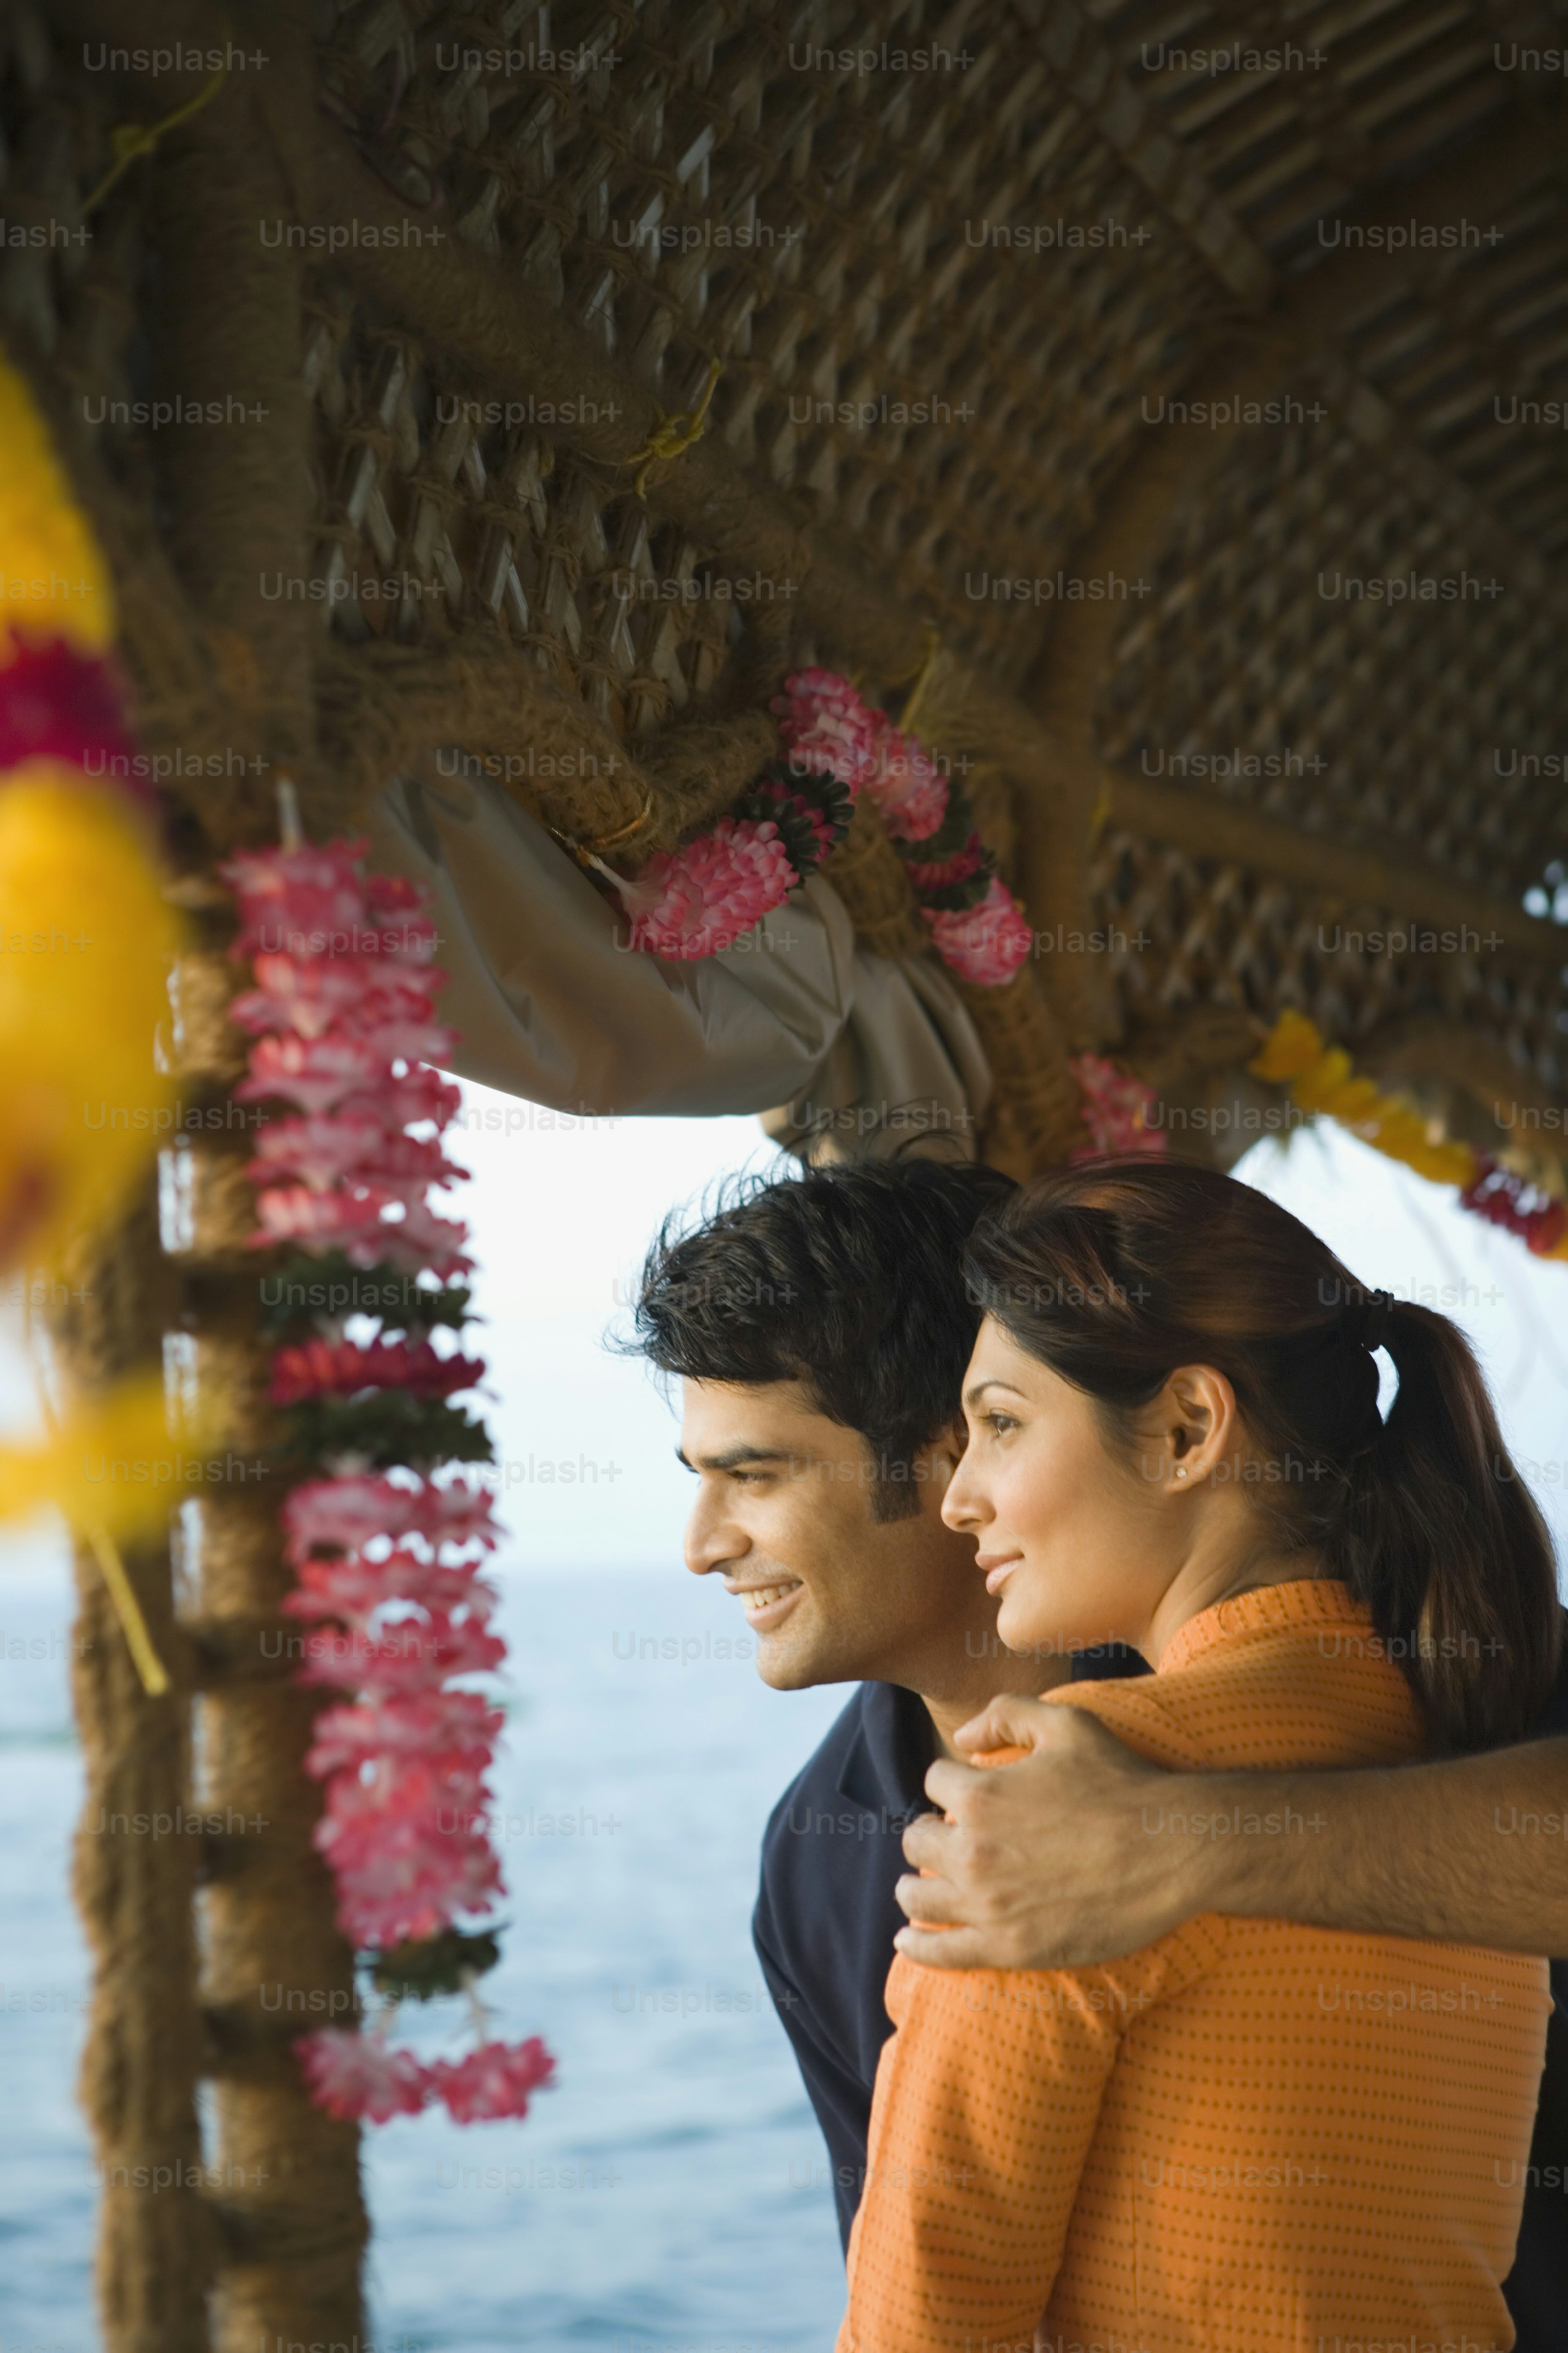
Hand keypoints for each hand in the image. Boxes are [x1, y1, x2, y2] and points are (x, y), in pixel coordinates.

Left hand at [894, 1694, 1200, 1969]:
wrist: (1172, 1849)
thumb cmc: (1123, 1781)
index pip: (934, 1783)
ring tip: (920, 1888)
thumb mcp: (1066, 1723)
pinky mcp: (1010, 1948)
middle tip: (943, 1840)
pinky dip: (918, 1946)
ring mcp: (988, 1904)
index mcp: (980, 1794)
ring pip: (918, 1896)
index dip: (951, 1784)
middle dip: (927, 1834)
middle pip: (915, 1841)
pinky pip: (941, 1952)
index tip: (966, 1795)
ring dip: (914, 1887)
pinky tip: (909, 1940)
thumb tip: (961, 1738)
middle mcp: (973, 1850)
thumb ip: (1007, 1714)